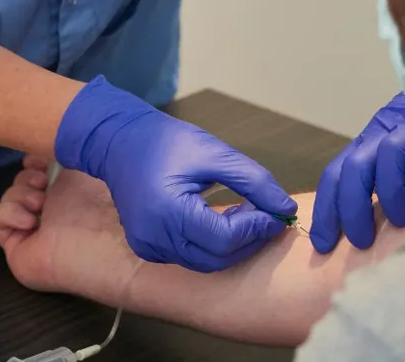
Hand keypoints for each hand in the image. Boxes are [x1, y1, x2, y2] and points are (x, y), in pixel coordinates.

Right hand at [0, 156, 135, 293]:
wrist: (106, 242)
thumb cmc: (104, 201)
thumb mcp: (89, 163)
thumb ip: (72, 150)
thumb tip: (53, 142)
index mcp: (72, 194)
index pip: (40, 173)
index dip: (34, 161)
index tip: (38, 157)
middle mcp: (53, 214)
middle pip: (21, 183)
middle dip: (28, 176)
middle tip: (44, 182)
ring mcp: (35, 234)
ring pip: (8, 199)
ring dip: (21, 194)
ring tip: (41, 203)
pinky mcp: (18, 251)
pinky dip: (10, 213)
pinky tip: (31, 221)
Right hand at [55, 76, 296, 272]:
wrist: (119, 142)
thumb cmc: (166, 141)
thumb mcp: (215, 153)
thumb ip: (254, 181)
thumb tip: (285, 209)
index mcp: (168, 210)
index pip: (224, 238)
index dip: (256, 229)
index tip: (276, 213)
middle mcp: (153, 236)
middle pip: (216, 258)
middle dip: (248, 241)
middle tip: (264, 216)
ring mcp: (147, 246)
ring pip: (203, 263)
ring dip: (230, 245)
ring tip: (242, 215)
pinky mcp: (146, 248)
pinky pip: (186, 258)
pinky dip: (209, 247)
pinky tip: (217, 221)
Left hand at [310, 93, 404, 252]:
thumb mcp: (397, 166)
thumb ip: (381, 185)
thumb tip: (364, 231)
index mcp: (366, 145)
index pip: (335, 175)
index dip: (326, 209)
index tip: (323, 244)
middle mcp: (383, 134)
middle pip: (355, 166)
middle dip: (351, 207)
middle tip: (361, 242)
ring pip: (389, 153)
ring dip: (390, 191)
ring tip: (399, 221)